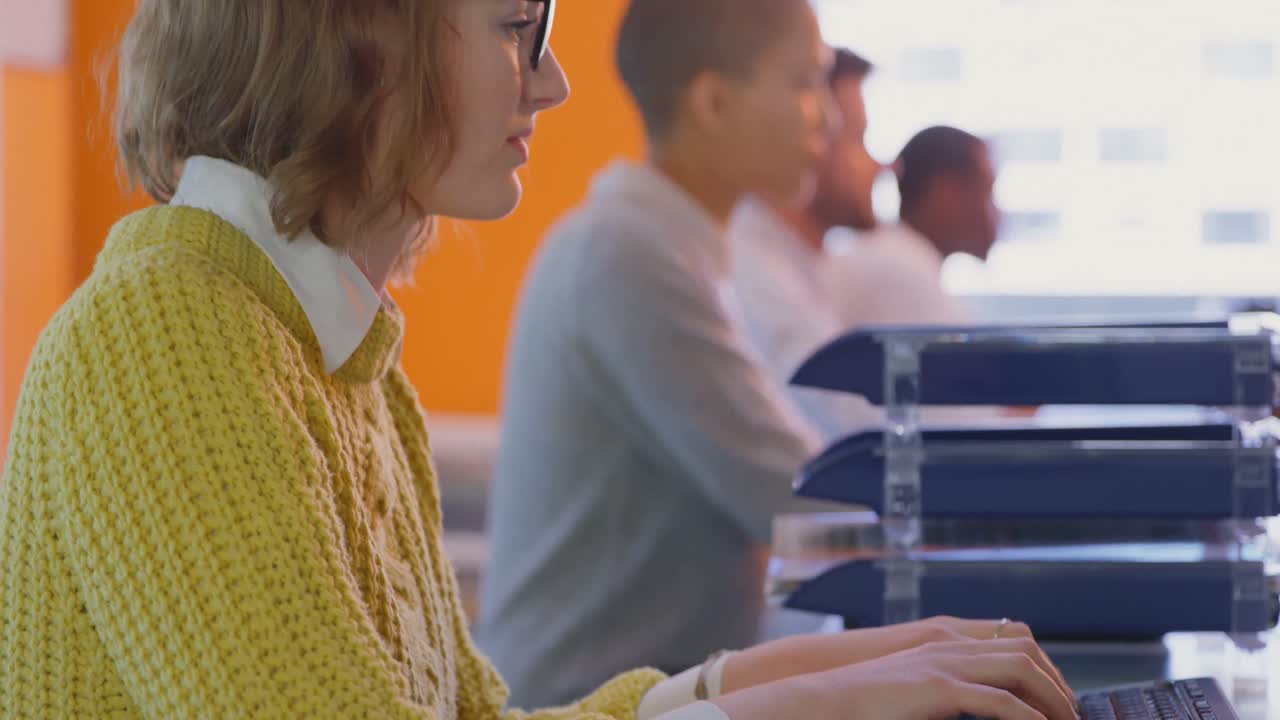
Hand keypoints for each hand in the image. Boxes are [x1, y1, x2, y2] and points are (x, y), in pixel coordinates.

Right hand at [724, 616, 1065, 700]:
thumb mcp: (913, 681)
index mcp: (944, 638)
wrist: (823, 695)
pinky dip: (1028, 717)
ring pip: (1021, 669)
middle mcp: (949, 642)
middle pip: (1026, 649)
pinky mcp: (937, 688)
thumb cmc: (863, 696)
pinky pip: (1000, 701)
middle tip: (1074, 714)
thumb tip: (975, 700)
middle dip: (1058, 682)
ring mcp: (944, 661)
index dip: (1045, 665)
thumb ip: (946, 684)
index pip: (1014, 637)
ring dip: (1053, 699)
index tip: (1059, 696)